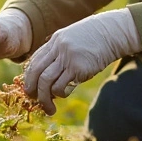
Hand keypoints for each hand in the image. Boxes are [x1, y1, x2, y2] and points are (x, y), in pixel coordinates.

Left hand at [24, 9, 140, 114]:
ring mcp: (68, 58)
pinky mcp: (79, 68)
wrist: (112, 33)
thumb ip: (59, 52)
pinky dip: (60, 94)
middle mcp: (58, 49)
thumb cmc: (94, 39)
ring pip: (46, 81)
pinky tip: (65, 94)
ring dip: (45, 98)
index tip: (30, 88)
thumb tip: (47, 76)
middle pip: (36, 72)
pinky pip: (62, 86)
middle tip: (34, 99)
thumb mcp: (72, 39)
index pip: (34, 61)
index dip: (29, 77)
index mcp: (55, 41)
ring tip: (49, 107)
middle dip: (32, 89)